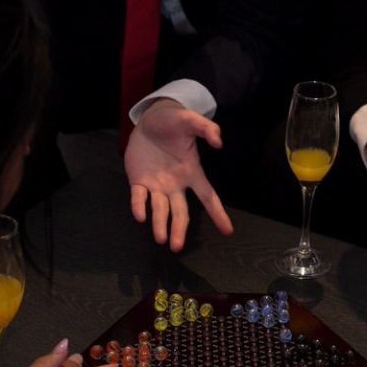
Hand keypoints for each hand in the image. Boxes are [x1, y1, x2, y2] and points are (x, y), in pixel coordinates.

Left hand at [125, 101, 234, 251]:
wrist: (149, 119)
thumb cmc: (173, 121)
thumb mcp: (190, 120)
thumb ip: (206, 128)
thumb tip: (219, 142)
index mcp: (192, 173)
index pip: (208, 196)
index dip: (217, 213)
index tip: (228, 231)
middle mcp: (176, 184)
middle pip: (180, 211)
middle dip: (179, 229)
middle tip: (176, 246)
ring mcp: (157, 185)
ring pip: (160, 209)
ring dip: (160, 224)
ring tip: (161, 239)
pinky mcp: (139, 181)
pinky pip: (139, 197)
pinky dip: (139, 206)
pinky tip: (140, 216)